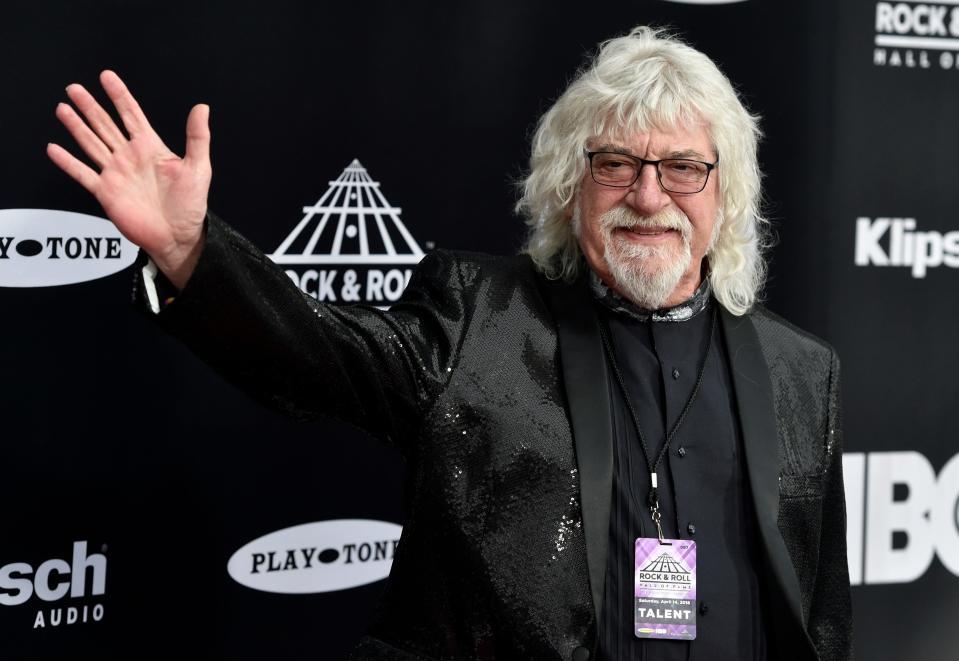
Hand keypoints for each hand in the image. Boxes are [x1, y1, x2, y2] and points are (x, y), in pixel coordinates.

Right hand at [47, 70, 210, 289]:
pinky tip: (54, 148)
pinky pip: (82, 174)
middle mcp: (130, 157)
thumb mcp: (199, 168)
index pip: (131, 115)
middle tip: (74, 88)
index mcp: (151, 148)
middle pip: (105, 125)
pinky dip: (68, 162)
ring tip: (62, 108)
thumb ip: (197, 138)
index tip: (106, 76)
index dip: (119, 95)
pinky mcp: (106, 192)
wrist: (178, 238)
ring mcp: (116, 174)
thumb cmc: (191, 206)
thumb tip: (202, 108)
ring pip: (91, 144)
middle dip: (91, 106)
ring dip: (76, 127)